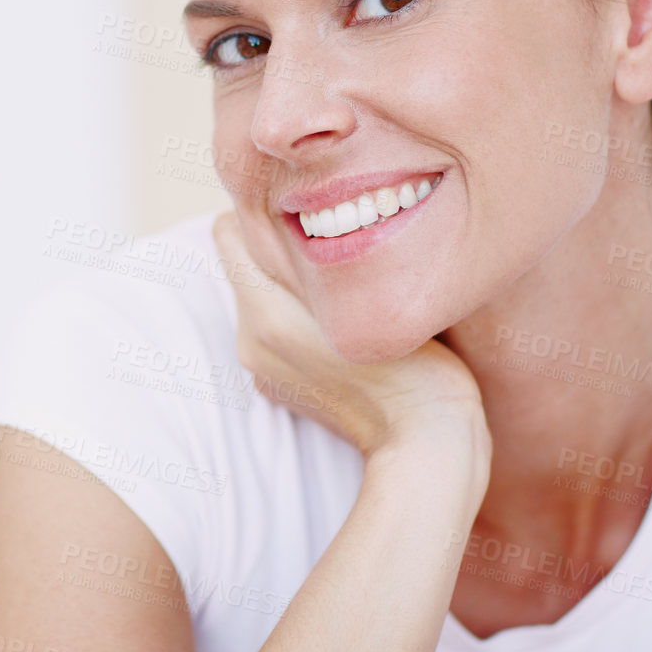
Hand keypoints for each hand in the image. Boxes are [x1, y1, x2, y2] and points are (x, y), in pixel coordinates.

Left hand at [211, 212, 488, 461]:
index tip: (304, 211)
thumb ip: (307, 251)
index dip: (263, 213)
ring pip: (262, 295)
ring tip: (343, 285)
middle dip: (278, 249)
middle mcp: (250, 341)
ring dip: (291, 284)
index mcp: (261, 313)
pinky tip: (340, 323)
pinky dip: (298, 317)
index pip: (227, 232)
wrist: (424, 443)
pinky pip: (276, 328)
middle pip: (245, 264)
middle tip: (334, 243)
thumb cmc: (410, 364)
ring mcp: (262, 367)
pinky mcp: (280, 386)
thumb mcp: (358, 294)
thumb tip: (270, 208)